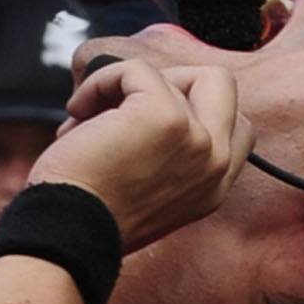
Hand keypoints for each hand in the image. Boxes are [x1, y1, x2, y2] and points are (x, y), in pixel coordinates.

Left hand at [27, 58, 249, 251]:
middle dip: (170, 80)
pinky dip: (101, 81)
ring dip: (118, 87)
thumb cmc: (86, 215)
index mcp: (213, 187)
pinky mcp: (167, 118)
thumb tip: (137, 96)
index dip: (189, 106)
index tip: (143, 120)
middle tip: (127, 104)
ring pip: (170, 74)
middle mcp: (216, 165)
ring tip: (86, 119)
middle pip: (221, 83)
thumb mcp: (146, 191)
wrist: (68, 233)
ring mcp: (198, 140)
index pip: (235, 125)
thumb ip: (164, 153)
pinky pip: (137, 69)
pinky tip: (78, 111)